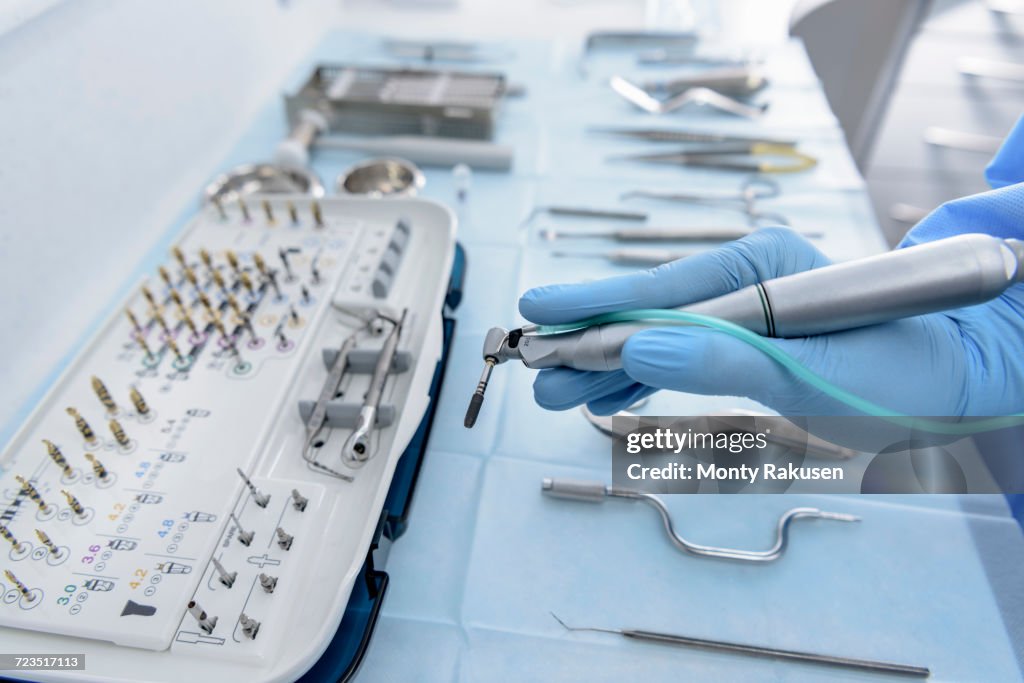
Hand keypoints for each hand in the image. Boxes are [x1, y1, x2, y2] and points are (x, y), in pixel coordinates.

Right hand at [518, 219, 1023, 416]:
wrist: (953, 377)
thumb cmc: (899, 370)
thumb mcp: (814, 372)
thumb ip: (726, 360)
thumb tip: (639, 346)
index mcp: (760, 266)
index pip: (661, 290)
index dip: (594, 308)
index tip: (538, 315)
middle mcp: (745, 276)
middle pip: (649, 310)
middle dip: (588, 340)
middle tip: (532, 369)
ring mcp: (744, 304)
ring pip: (658, 333)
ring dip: (606, 362)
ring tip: (555, 389)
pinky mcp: (747, 333)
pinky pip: (682, 350)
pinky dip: (642, 371)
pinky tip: (606, 387)